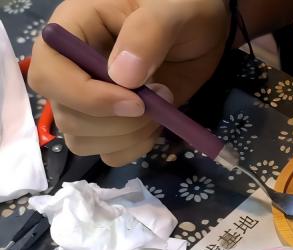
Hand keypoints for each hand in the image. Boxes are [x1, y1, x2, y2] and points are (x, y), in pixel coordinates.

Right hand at [28, 0, 228, 165]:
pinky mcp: (113, 120)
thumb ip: (146, 35)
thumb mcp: (169, 10)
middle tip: (159, 99)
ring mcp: (91, 97)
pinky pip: (107, 151)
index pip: (49, 74)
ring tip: (160, 109)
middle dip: (116, 121)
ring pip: (82, 139)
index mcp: (73, 31)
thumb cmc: (182, 7)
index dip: (85, 97)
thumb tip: (122, 77)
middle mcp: (73, 68)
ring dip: (126, 136)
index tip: (134, 102)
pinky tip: (156, 126)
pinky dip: (133, 148)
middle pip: (66, 115)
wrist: (202, 27)